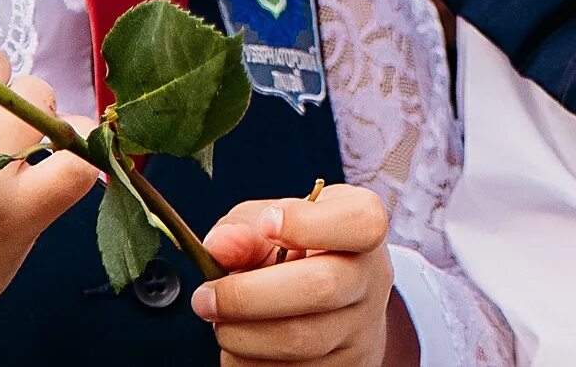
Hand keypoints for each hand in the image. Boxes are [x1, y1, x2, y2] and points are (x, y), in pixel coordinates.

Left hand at [195, 185, 402, 366]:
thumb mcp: (275, 223)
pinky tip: (242, 339)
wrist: (335, 305)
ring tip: (219, 319)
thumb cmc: (299, 252)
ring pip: (297, 340)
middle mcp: (370, 279)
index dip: (309, 223)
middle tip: (205, 297)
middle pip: (321, 287)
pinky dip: (247, 358)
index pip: (359, 222)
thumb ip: (244, 228)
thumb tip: (219, 245)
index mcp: (363, 228)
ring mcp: (360, 330)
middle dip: (248, 295)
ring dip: (240, 333)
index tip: (267, 224)